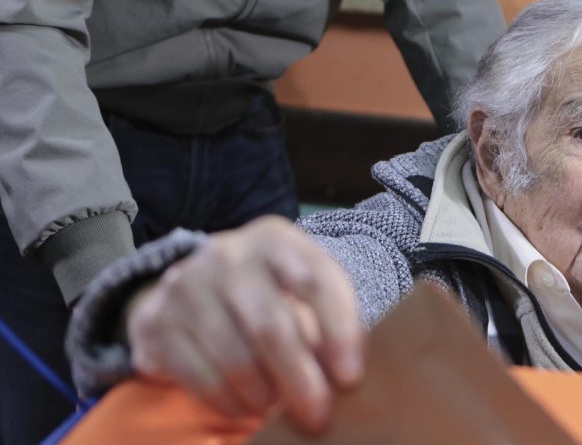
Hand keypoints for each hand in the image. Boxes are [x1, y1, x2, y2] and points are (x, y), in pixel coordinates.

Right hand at [126, 216, 363, 432]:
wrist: (195, 283)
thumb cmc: (269, 291)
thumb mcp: (301, 287)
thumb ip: (327, 321)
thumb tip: (344, 379)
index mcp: (275, 239)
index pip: (316, 282)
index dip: (338, 332)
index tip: (350, 378)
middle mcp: (227, 254)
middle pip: (271, 324)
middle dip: (299, 379)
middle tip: (317, 417)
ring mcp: (186, 285)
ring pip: (233, 356)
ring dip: (262, 396)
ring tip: (276, 409)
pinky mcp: (156, 321)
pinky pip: (198, 376)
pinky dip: (227, 402)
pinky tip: (244, 409)